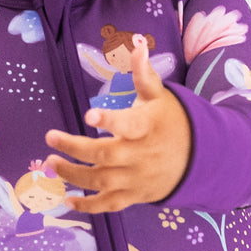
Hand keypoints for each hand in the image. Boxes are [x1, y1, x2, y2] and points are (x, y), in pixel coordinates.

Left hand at [44, 37, 190, 212]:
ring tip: (50, 163)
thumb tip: (137, 43)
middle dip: (74, 148)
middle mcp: (141, 155)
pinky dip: (88, 206)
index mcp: (147, 127)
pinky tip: (67, 200)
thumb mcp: (160, 96)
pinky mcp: (134, 196)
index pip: (128, 124)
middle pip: (104, 155)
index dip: (110, 121)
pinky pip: (109, 205)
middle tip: (50, 138)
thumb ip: (143, 74)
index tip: (89, 116)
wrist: (199, 160)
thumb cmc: (172, 121)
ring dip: (73, 175)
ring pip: (102, 181)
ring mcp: (137, 178)